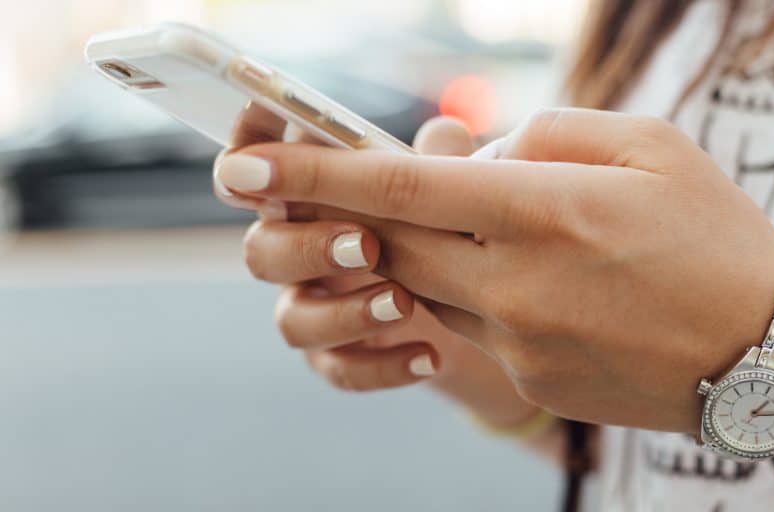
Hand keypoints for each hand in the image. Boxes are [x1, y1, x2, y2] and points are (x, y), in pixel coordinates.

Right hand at [213, 116, 538, 426]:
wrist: (481, 309)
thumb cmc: (450, 226)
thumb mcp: (452, 189)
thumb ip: (442, 161)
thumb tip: (446, 134)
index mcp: (311, 195)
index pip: (255, 171)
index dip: (244, 157)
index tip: (258, 156)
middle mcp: (299, 250)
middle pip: (262, 250)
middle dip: (308, 247)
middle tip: (368, 245)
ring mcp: (314, 307)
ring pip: (292, 320)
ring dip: (344, 313)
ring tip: (405, 303)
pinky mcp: (339, 356)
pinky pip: (338, 368)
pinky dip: (382, 366)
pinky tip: (429, 356)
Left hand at [215, 108, 773, 431]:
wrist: (770, 355)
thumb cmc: (719, 236)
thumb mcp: (651, 145)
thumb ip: (547, 133)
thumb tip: (474, 152)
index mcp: (546, 210)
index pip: (400, 187)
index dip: (313, 174)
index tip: (245, 167)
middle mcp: (517, 282)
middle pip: (392, 242)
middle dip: (357, 212)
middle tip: (346, 189)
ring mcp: (519, 342)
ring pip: (427, 286)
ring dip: (430, 250)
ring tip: (497, 228)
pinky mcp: (529, 379)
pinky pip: (472, 326)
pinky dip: (479, 291)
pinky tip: (544, 282)